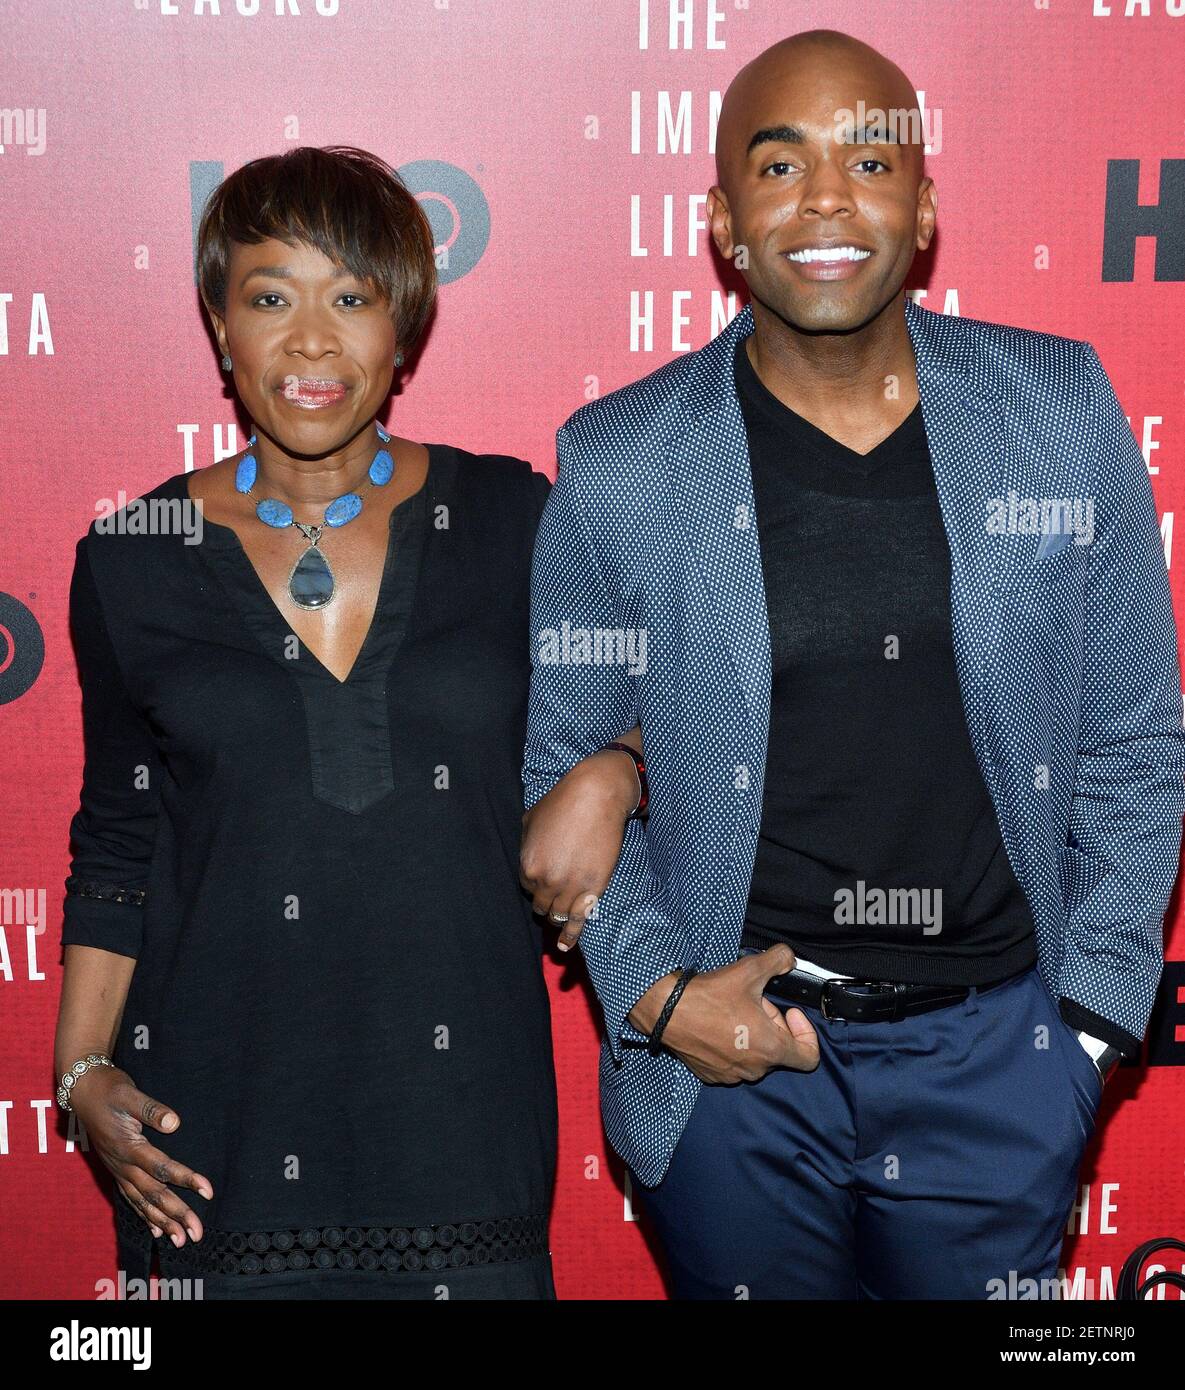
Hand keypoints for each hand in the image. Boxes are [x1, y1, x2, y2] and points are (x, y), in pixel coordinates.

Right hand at [65, 1065, 212, 1246]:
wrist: (84, 1092)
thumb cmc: (110, 1091)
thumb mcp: (130, 1094)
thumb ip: (151, 1110)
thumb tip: (174, 1123)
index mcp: (129, 1148)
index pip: (162, 1168)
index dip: (187, 1180)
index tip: (208, 1191)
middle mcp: (123, 1165)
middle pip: (154, 1194)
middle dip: (177, 1214)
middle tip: (197, 1233)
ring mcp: (119, 1171)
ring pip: (143, 1203)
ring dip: (163, 1222)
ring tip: (181, 1240)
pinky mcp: (117, 1171)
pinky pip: (132, 1199)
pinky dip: (145, 1216)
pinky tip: (157, 1231)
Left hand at [520, 746, 640, 950]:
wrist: (597, 796)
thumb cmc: (563, 802)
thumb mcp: (531, 819)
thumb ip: (526, 844)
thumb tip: (529, 856)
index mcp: (528, 865)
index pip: (526, 886)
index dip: (536, 881)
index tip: (546, 877)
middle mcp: (546, 882)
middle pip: (541, 904)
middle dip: (546, 898)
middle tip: (555, 891)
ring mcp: (570, 889)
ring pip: (558, 915)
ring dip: (558, 916)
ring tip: (561, 914)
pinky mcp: (593, 891)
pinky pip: (578, 922)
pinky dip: (571, 936)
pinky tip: (565, 946)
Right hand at [628, 945, 819, 1084]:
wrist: (666, 1010)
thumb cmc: (710, 995)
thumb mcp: (750, 970)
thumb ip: (779, 960)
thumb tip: (789, 959)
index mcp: (771, 1049)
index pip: (809, 1057)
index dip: (806, 1032)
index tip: (790, 1012)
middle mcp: (754, 1069)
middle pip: (779, 1050)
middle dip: (772, 1024)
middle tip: (754, 1001)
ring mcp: (731, 1075)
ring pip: (755, 1056)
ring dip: (752, 1035)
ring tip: (734, 1012)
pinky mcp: (711, 1075)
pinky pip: (733, 1063)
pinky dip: (732, 1046)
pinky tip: (717, 1025)